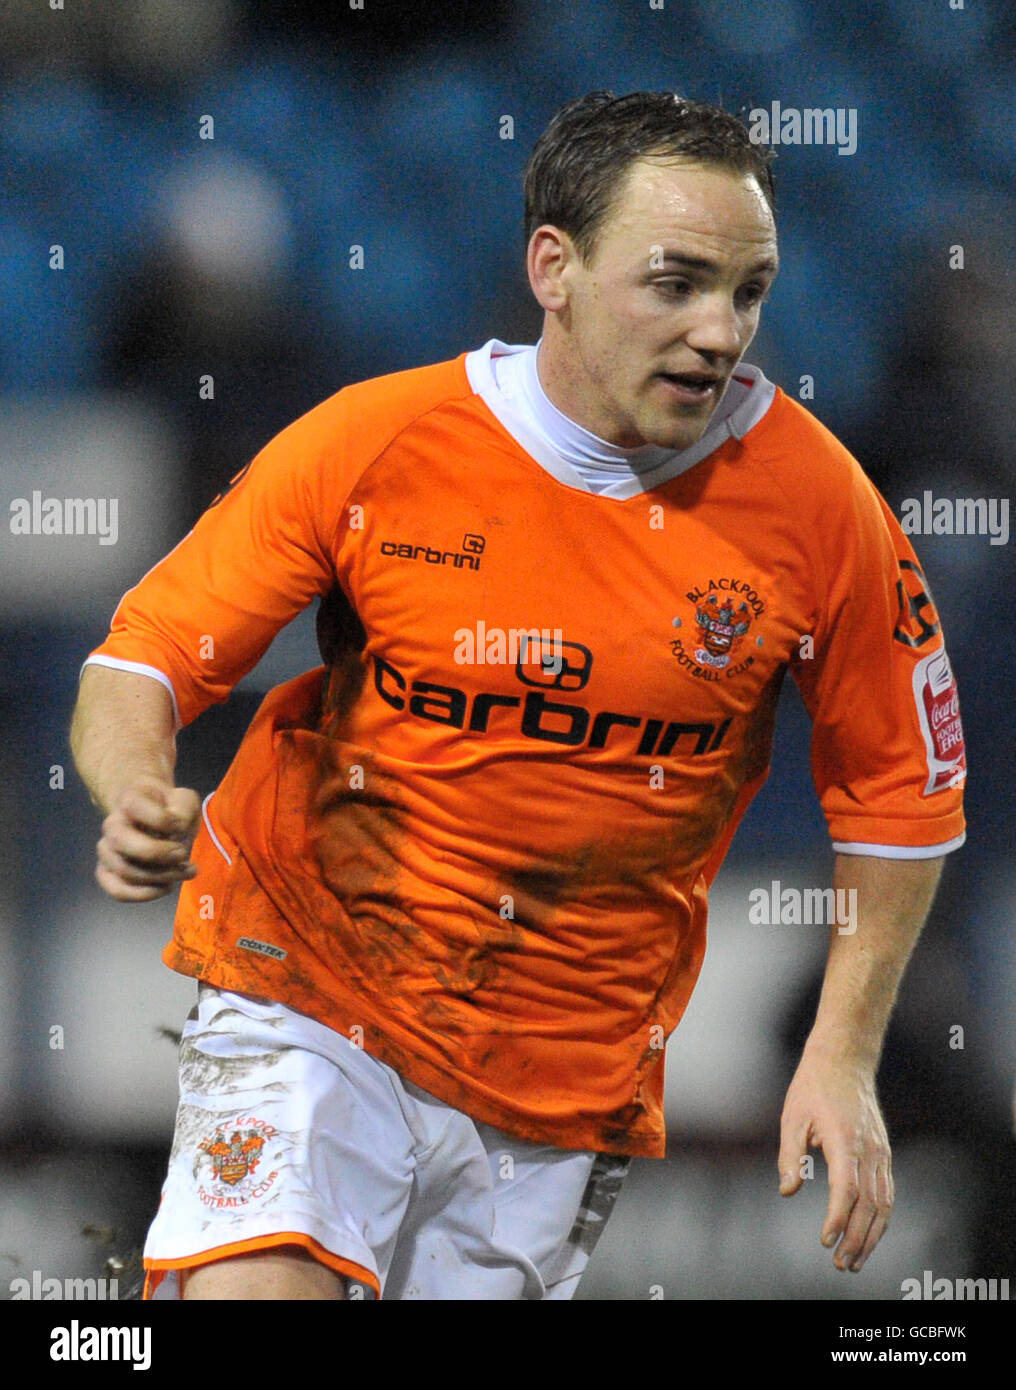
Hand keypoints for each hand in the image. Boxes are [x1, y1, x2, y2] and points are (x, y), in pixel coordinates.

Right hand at [95, 778, 201, 901]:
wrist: (156, 818)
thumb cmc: (170, 809)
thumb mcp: (184, 800)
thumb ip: (183, 808)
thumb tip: (177, 829)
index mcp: (128, 800)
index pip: (133, 806)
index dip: (161, 819)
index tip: (181, 825)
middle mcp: (112, 825)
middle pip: (120, 841)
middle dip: (156, 853)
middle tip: (182, 853)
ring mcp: (107, 851)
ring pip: (124, 870)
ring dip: (160, 876)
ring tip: (186, 871)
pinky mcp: (108, 873)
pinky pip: (117, 891)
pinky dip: (144, 894)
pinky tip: (166, 887)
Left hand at [777, 1049, 893, 1272]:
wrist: (844, 1060)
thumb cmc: (813, 1087)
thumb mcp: (792, 1116)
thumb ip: (790, 1155)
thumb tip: (788, 1191)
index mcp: (845, 1139)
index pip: (846, 1189)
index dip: (837, 1218)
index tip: (826, 1241)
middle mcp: (869, 1149)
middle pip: (869, 1204)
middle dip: (857, 1238)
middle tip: (841, 1264)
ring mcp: (881, 1152)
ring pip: (883, 1203)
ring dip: (872, 1235)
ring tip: (855, 1260)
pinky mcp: (883, 1153)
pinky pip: (887, 1192)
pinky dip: (880, 1218)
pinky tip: (867, 1235)